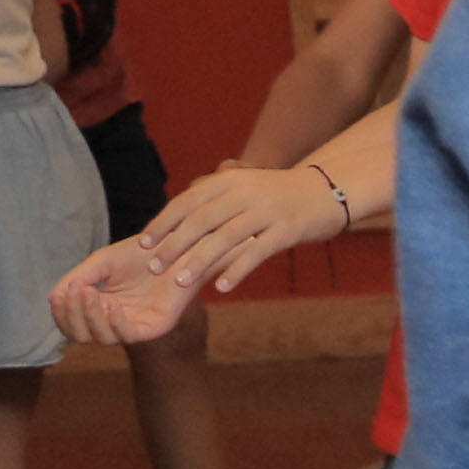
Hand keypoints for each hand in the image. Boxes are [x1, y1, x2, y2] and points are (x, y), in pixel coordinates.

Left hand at [75, 158, 366, 349]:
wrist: (325, 191)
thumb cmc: (276, 196)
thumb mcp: (242, 188)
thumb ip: (212, 200)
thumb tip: (174, 220)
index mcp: (228, 181)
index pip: (186, 201)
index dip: (163, 223)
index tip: (143, 244)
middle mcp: (244, 193)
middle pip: (201, 220)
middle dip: (174, 244)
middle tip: (154, 267)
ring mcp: (266, 211)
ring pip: (225, 238)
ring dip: (200, 261)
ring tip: (181, 282)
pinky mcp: (287, 229)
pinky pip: (257, 252)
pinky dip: (237, 270)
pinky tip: (222, 287)